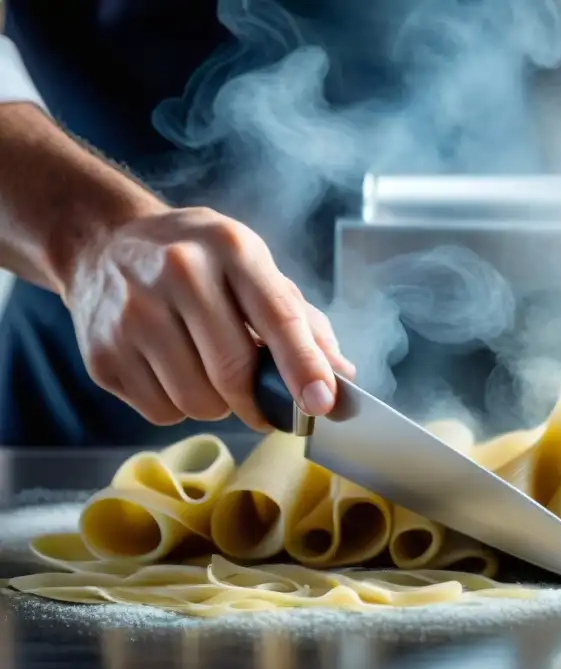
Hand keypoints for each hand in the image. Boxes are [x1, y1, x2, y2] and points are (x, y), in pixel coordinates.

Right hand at [61, 206, 354, 430]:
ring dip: (218, 405)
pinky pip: (161, 411)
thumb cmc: (198, 261)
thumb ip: (301, 321)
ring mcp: (132, 313)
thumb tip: (340, 374)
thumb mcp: (253, 269)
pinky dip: (179, 407)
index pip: (277, 316)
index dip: (304, 367)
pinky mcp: (102, 353)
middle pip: (233, 371)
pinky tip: (173, 372)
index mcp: (230, 247)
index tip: (323, 403)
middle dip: (259, 402)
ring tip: (210, 373)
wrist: (104, 246)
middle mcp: (177, 272)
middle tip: (267, 407)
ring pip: (197, 401)